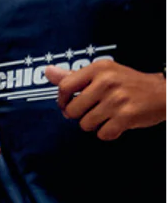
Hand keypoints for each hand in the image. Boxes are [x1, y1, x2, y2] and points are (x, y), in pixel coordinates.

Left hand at [45, 63, 166, 140]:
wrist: (164, 92)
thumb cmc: (129, 83)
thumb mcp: (103, 73)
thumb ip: (74, 75)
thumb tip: (47, 71)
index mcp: (99, 68)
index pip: (64, 87)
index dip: (62, 100)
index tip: (68, 104)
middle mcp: (107, 81)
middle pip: (72, 110)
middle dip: (79, 116)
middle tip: (92, 111)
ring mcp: (117, 99)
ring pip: (85, 124)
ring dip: (94, 125)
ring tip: (107, 116)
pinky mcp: (127, 116)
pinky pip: (102, 134)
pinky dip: (108, 132)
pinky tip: (117, 123)